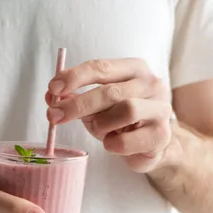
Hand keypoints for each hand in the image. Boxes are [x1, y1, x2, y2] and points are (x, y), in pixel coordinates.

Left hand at [46, 58, 176, 172]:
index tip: (53, 89)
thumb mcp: (97, 104)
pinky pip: (129, 140)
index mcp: (134, 69)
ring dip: (101, 124)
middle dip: (78, 104)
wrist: (152, 144)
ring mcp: (160, 109)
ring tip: (98, 131)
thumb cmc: (121, 120)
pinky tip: (111, 144)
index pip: (101, 67)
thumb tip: (51, 95)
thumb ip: (76, 96)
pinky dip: (113, 144)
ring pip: (126, 110)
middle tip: (54, 115)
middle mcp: (151, 84)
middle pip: (111, 91)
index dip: (74, 77)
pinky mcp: (161, 135)